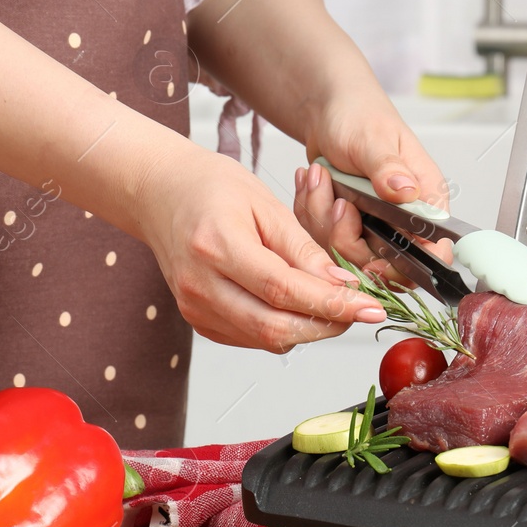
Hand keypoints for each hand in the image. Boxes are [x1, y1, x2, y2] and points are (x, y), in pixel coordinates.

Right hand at [136, 144, 386, 351]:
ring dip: (307, 330)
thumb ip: (303, 249)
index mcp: (217, 246)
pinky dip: (281, 329)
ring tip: (332, 307)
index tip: (368, 307)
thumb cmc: (208, 187)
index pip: (284, 290)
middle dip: (326, 325)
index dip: (331, 304)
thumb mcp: (265, 203)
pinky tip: (297, 308)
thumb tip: (340, 285)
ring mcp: (194, 307)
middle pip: (274, 327)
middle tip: (358, 312)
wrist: (159, 193)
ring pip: (265, 339)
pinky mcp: (197, 319)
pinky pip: (249, 338)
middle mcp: (200, 284)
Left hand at [293, 95, 451, 283]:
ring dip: (321, 217)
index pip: (430, 252)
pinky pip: (320, 239)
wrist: (329, 111)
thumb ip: (388, 168)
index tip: (374, 259)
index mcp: (423, 201)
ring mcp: (370, 226)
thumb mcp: (373, 140)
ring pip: (343, 253)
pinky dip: (309, 212)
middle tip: (337, 202)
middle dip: (346, 236)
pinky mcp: (343, 227)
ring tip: (318, 177)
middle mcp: (401, 220)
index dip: (405, 265)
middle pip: (379, 263)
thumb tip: (405, 191)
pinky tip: (311, 182)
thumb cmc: (360, 116)